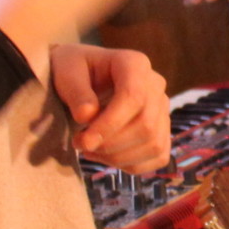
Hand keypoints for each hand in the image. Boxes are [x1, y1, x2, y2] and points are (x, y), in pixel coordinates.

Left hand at [49, 45, 170, 170]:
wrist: (82, 77)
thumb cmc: (73, 71)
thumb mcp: (66, 73)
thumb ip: (76, 92)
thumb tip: (87, 116)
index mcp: (134, 64)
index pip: (134, 97)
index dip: (110, 125)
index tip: (84, 141)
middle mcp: (155, 84)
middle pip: (146, 124)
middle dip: (111, 144)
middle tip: (80, 144)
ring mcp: (162, 108)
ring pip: (153, 143)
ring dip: (118, 157)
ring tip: (90, 150)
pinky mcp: (162, 129)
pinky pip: (159, 156)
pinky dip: (132, 165)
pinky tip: (107, 157)